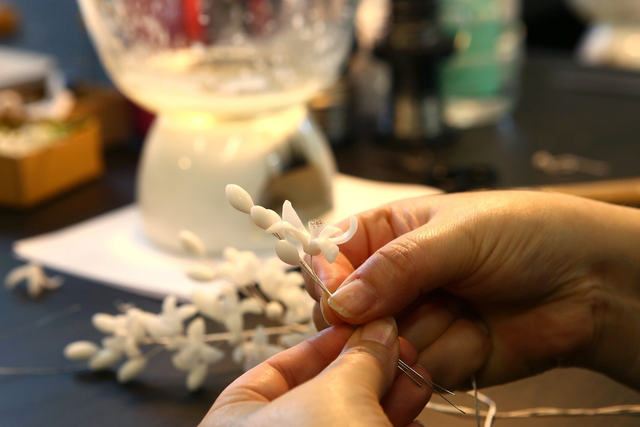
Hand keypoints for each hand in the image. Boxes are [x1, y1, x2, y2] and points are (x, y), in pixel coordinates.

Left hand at [201, 318, 431, 426]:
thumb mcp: (337, 397)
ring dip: (386, 396)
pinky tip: (415, 411)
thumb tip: (377, 329)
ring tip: (417, 374)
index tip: (367, 325)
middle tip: (401, 348)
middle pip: (320, 392)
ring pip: (349, 421)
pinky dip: (389, 426)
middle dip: (366, 368)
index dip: (327, 341)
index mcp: (237, 421)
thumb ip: (358, 357)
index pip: (279, 367)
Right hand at [306, 191, 639, 390]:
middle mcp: (394, 278)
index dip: (331, 281)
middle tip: (414, 306)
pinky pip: (417, 369)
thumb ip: (396, 266)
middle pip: (347, 311)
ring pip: (381, 345)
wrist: (589, 284)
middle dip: (379, 316)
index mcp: (388, 233)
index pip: (331, 257)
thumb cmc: (525, 234)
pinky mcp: (437, 355)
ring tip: (467, 310)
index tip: (341, 301)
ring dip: (426, 333)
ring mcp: (415, 318)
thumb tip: (339, 302)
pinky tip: (479, 333)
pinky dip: (449, 354)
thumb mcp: (458, 234)